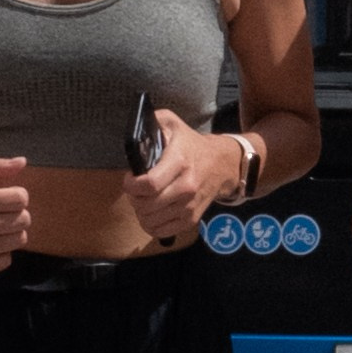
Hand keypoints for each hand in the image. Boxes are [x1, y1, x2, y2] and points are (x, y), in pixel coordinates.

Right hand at [0, 155, 31, 277]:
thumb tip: (23, 161)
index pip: (20, 199)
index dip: (19, 196)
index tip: (8, 197)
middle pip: (23, 220)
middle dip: (18, 213)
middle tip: (2, 213)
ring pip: (19, 240)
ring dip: (12, 232)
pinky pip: (7, 260)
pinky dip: (1, 251)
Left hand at [123, 108, 237, 248]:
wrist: (221, 164)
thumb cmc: (191, 144)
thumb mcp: (172, 124)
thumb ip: (152, 121)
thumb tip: (135, 129)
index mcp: (179, 162)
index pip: (149, 184)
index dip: (131, 185)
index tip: (130, 179)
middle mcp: (186, 187)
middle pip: (147, 205)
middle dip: (134, 198)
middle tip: (136, 190)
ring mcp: (189, 206)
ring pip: (151, 220)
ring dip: (141, 212)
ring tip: (144, 200)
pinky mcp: (191, 219)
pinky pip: (161, 231)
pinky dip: (151, 224)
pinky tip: (153, 212)